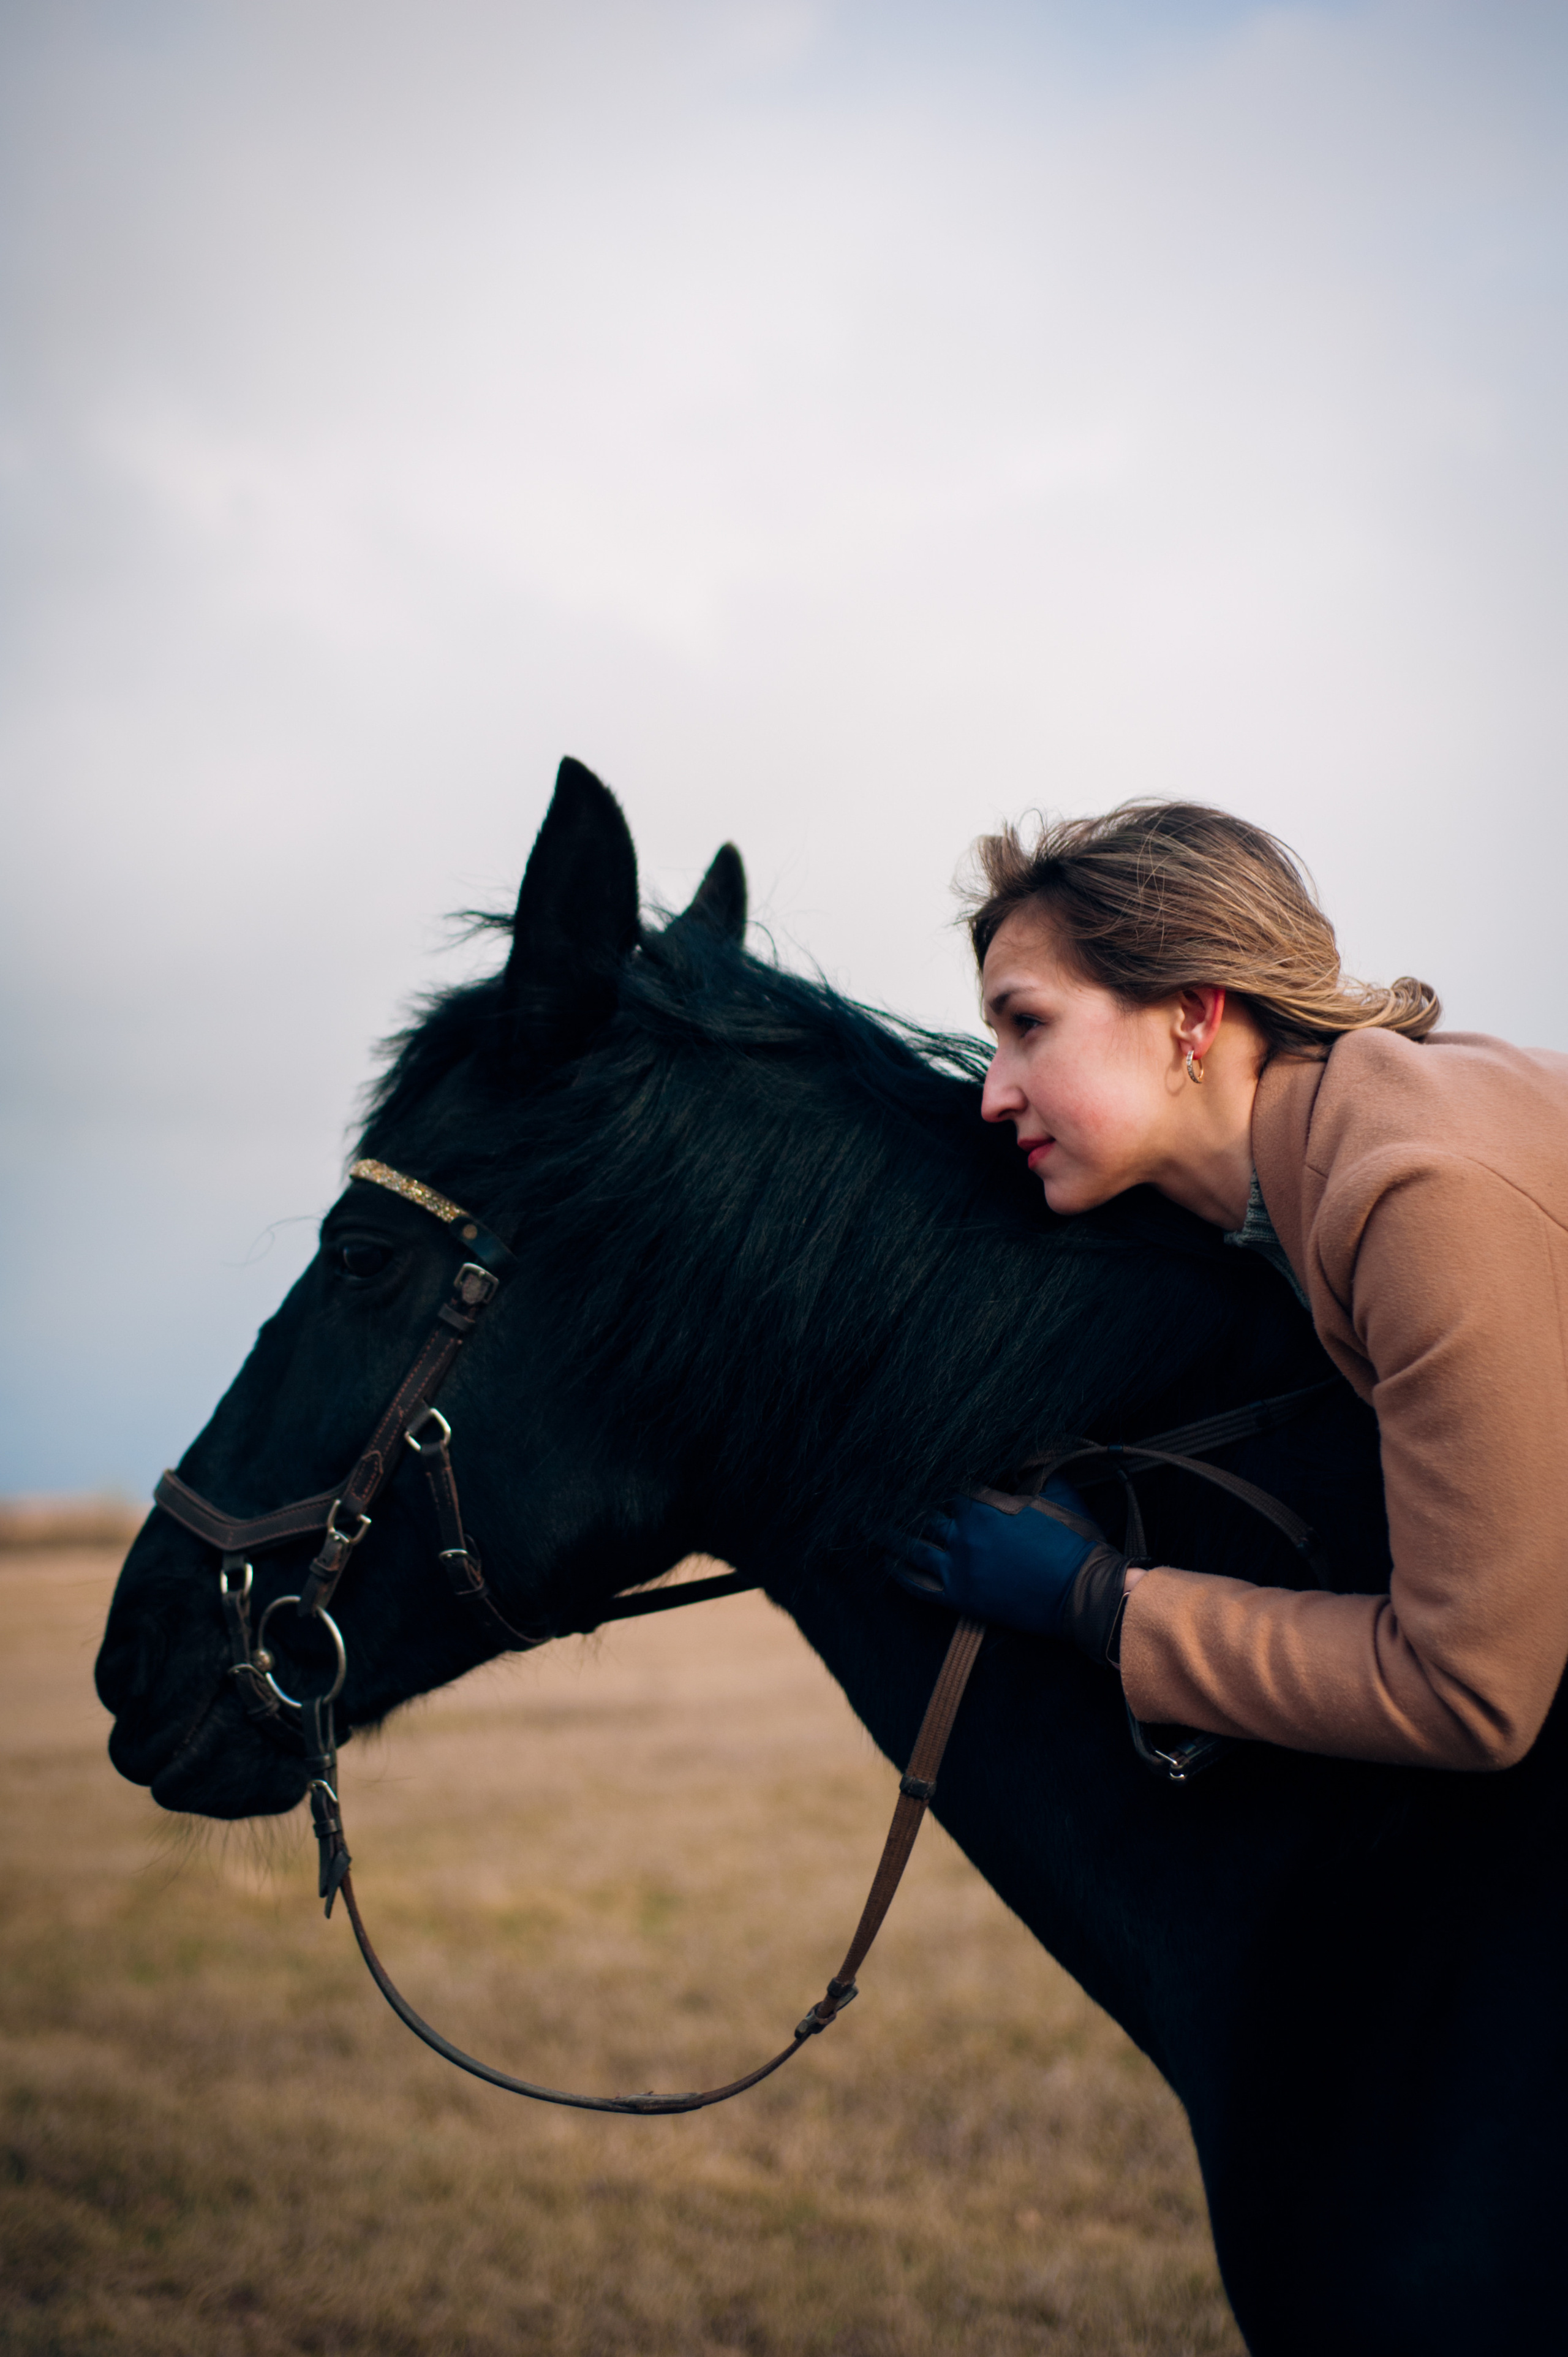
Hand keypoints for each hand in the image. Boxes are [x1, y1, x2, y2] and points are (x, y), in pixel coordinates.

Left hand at [886, 1479, 1133, 1662]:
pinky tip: (888, 1563)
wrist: (1083, 1593)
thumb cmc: (1074, 1541)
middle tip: (872, 1489)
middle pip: (922, 1512)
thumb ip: (1034, 1467)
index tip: (904, 1461)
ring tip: (867, 1522)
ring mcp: (959, 1568)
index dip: (924, 1472)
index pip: (943, 1482)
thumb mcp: (1058, 1492)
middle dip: (899, 1499)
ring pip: (913, 1545)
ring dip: (888, 1532)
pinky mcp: (961, 1597)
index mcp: (984, 1506)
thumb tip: (1022, 1447)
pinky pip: (920, 1585)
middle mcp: (964, 1535)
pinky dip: (901, 1573)